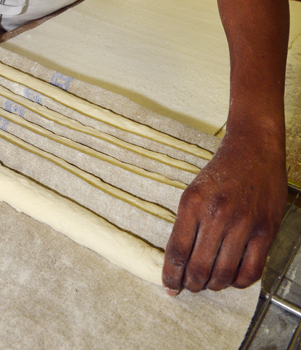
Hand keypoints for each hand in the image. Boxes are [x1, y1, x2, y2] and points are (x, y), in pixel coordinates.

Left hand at [163, 128, 286, 293]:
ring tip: (210, 282)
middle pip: (198, 267)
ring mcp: (243, 224)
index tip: (169, 285)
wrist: (254, 149)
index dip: (171, 274)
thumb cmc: (222, 171)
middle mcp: (216, 214)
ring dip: (213, 285)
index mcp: (192, 203)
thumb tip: (179, 259)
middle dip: (191, 284)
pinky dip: (238, 282)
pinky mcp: (265, 230)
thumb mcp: (194, 191)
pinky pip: (251, 270)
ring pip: (223, 274)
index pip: (177, 251)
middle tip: (190, 285)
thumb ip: (187, 224)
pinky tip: (232, 277)